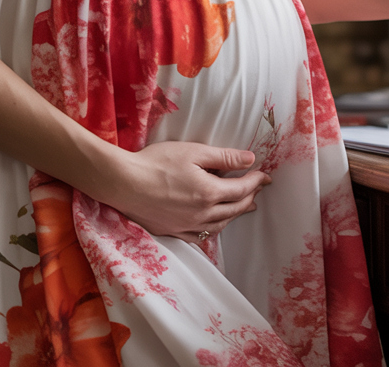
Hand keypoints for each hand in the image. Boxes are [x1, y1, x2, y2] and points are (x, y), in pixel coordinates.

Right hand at [95, 141, 270, 242]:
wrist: (124, 183)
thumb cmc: (157, 162)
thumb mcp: (194, 152)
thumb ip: (224, 157)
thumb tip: (250, 159)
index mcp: (209, 193)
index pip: (242, 189)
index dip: (256, 180)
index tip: (265, 174)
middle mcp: (202, 214)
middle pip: (235, 209)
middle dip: (250, 197)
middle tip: (258, 188)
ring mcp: (187, 226)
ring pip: (221, 225)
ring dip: (236, 214)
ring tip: (245, 206)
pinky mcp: (173, 232)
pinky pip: (201, 235)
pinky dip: (215, 227)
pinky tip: (215, 222)